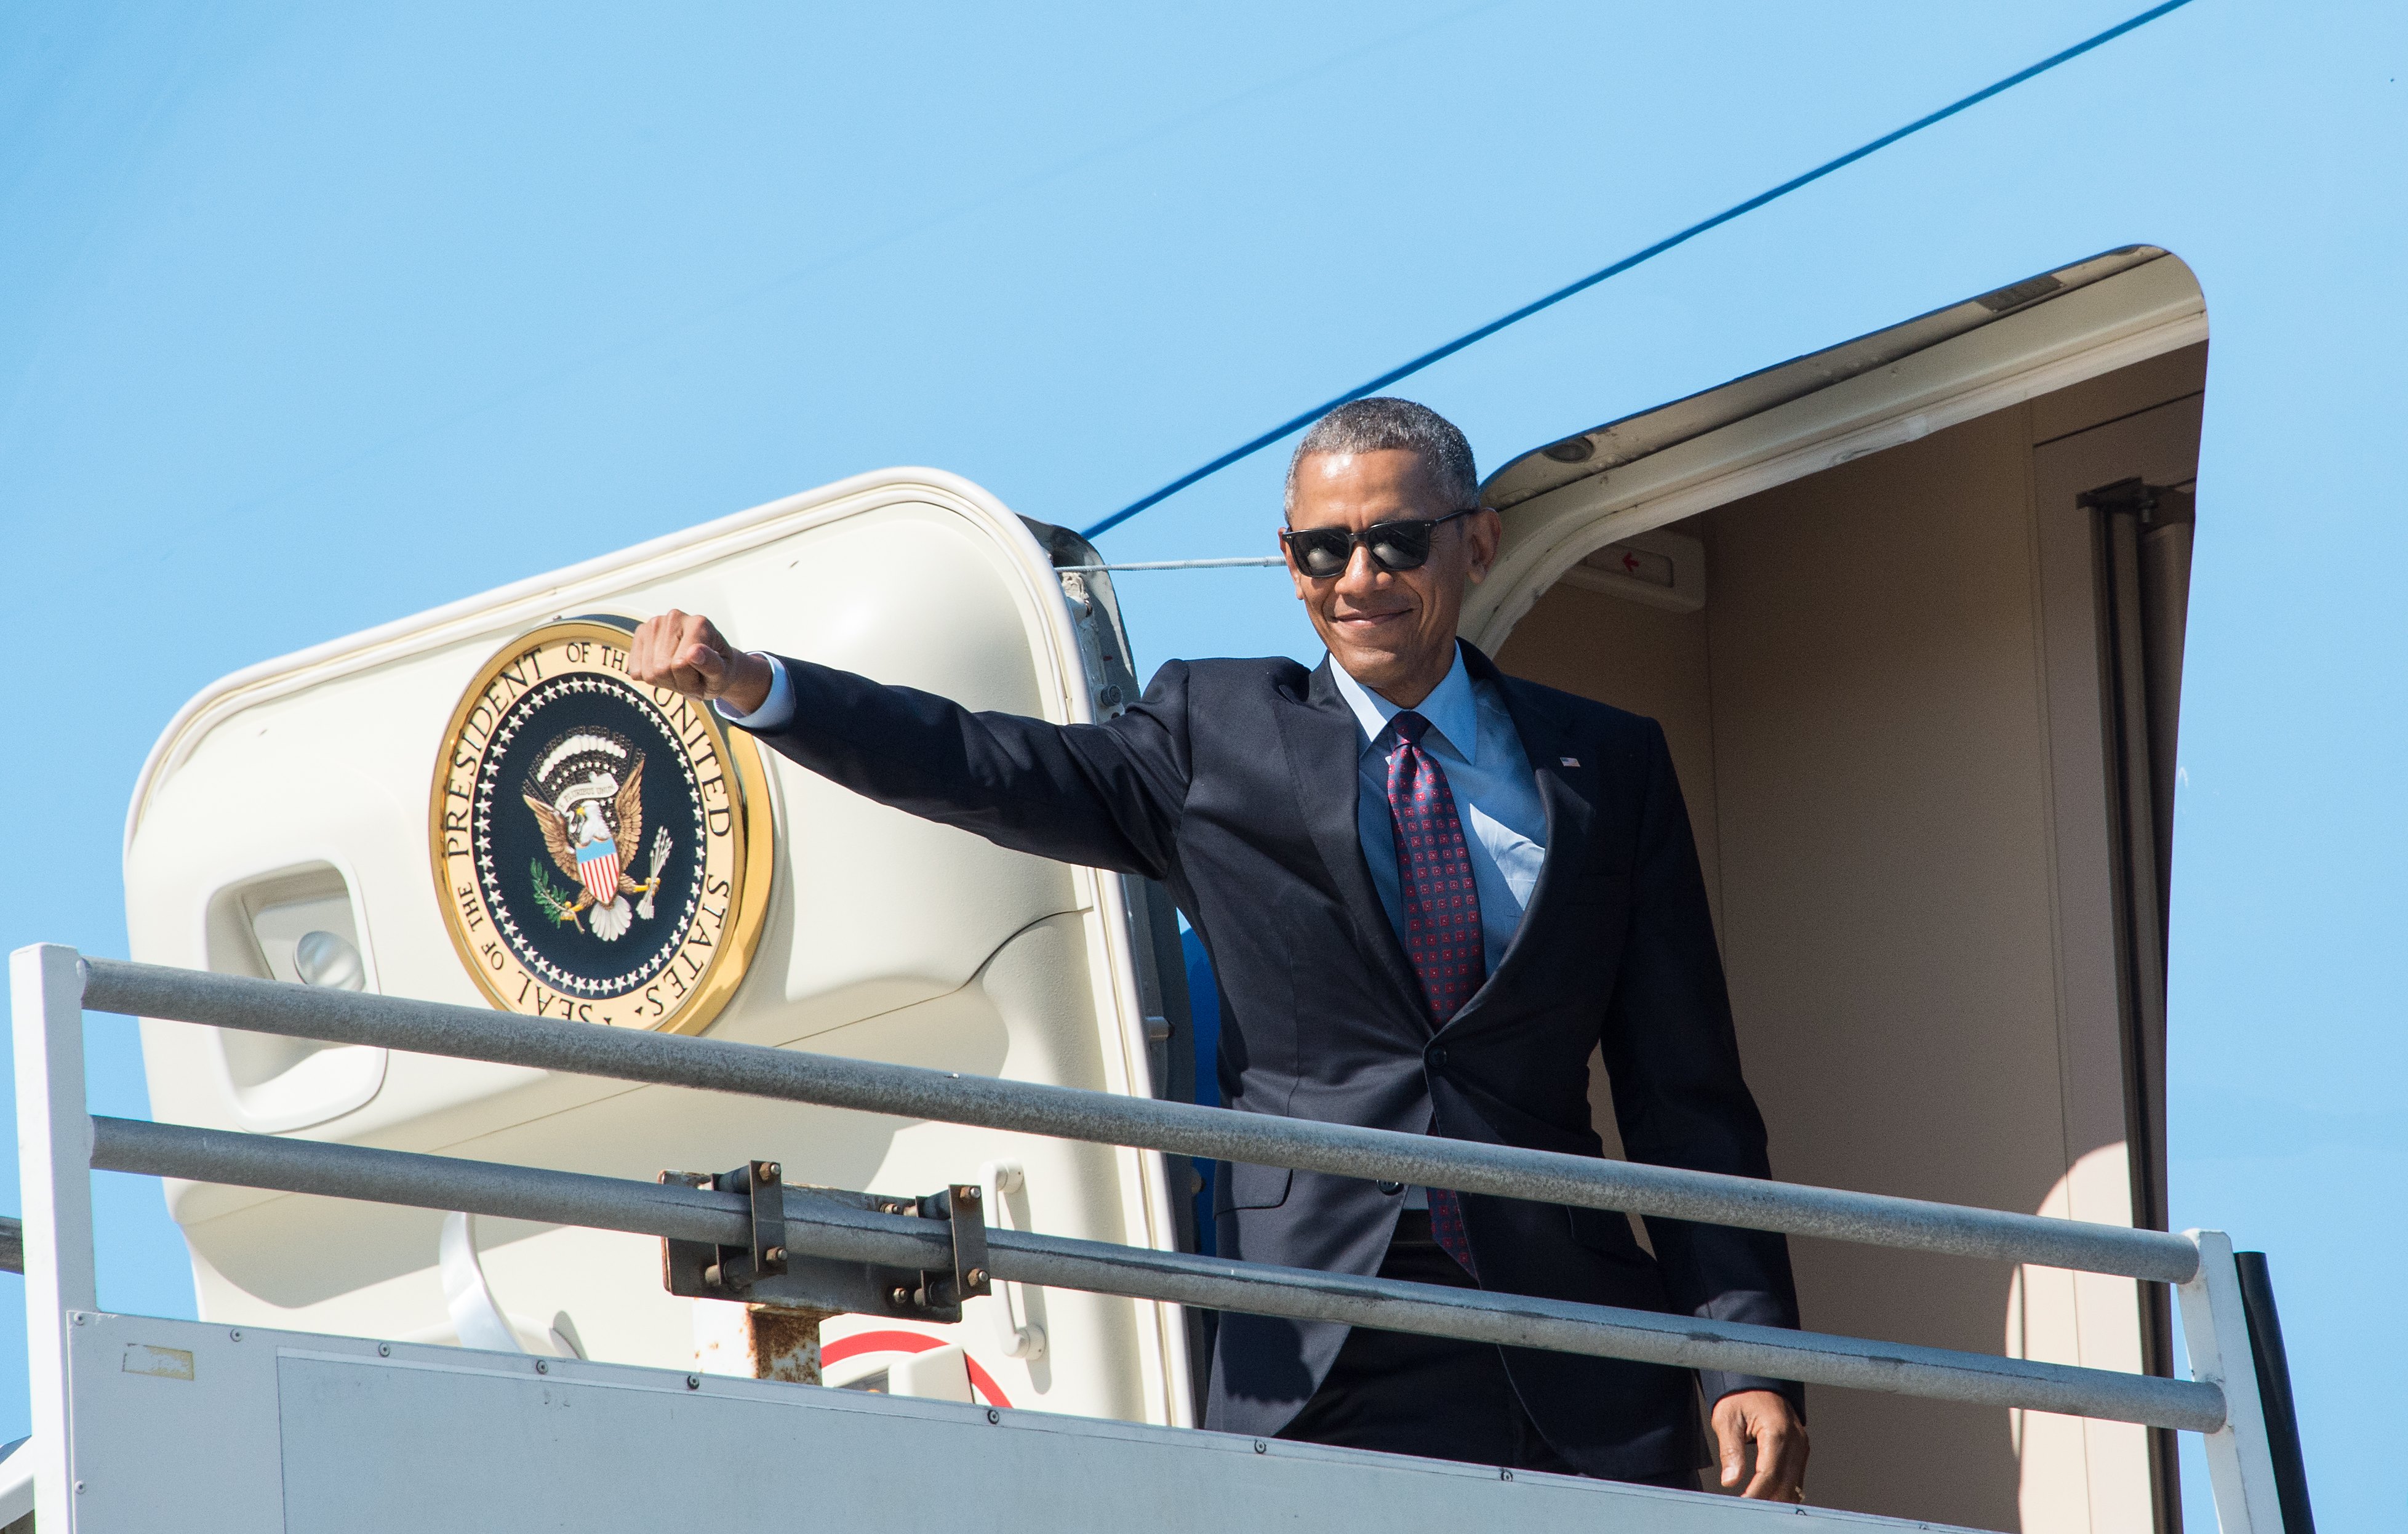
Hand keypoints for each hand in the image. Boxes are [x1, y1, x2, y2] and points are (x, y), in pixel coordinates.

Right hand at [628, 609, 772, 714]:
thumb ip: (712, 665)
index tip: (702, 678)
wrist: (708, 664)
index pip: (680, 665)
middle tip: (691, 677)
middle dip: (677, 682)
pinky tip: (665, 669)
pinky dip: (650, 678)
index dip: (690, 682)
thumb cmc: (716, 671)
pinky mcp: (641, 633)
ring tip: (680, 673)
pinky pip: (636, 671)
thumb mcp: (722, 675)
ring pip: (648, 672)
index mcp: (699, 624)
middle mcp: (674, 617)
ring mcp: (655, 623)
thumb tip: (694, 652)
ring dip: (664, 681)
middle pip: (661, 669)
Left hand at [1712, 1389, 1806, 1501]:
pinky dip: (1782, 1489)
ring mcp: (1802, 1445)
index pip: (1769, 1474)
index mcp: (1777, 1430)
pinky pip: (1796, 1477)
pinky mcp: (1801, 1449)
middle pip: (1785, 1484)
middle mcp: (1795, 1440)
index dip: (1755, 1494)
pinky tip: (1766, 1496)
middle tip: (1745, 1507)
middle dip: (1766, 1500)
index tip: (1742, 1504)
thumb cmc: (1740, 1395)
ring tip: (1754, 1504)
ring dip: (1775, 1498)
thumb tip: (1730, 1480)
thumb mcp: (1727, 1418)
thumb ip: (1730, 1450)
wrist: (1758, 1379)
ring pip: (1793, 1485)